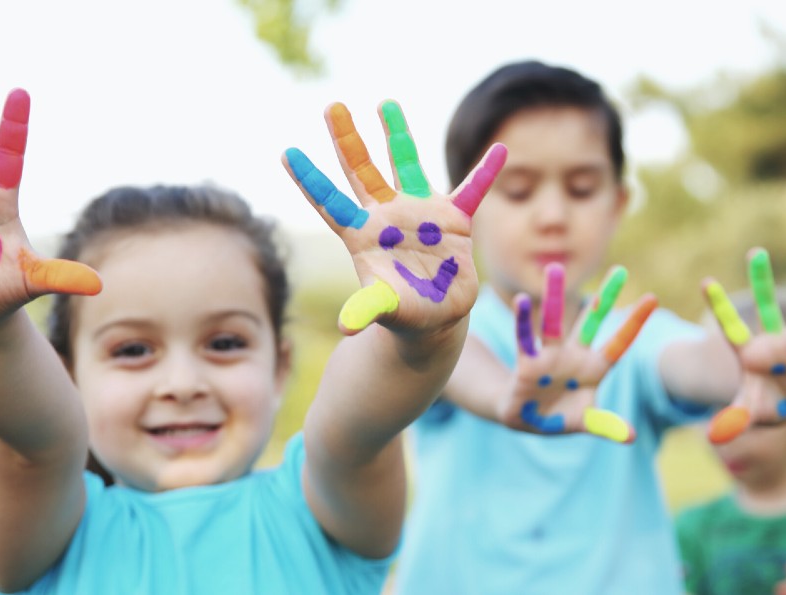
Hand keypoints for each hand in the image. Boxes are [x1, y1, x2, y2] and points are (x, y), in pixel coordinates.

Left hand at [282, 101, 504, 335]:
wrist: (435, 316)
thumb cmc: (404, 313)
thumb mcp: (386, 309)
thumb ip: (368, 309)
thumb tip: (346, 327)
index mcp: (364, 236)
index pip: (331, 203)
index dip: (310, 180)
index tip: (286, 153)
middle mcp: (387, 216)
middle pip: (361, 171)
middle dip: (346, 138)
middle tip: (331, 105)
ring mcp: (419, 213)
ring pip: (405, 164)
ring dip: (397, 134)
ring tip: (385, 103)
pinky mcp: (453, 220)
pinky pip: (472, 191)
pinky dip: (486, 173)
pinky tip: (500, 150)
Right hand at [498, 263, 655, 442]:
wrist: (526, 418)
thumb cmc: (560, 417)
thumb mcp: (585, 422)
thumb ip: (606, 426)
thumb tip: (632, 437)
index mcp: (594, 369)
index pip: (618, 343)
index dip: (633, 323)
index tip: (652, 298)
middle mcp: (575, 355)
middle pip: (592, 322)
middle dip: (605, 297)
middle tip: (620, 270)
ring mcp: (551, 356)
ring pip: (554, 322)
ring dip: (553, 297)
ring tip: (554, 268)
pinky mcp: (527, 362)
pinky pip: (525, 339)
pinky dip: (523, 322)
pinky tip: (522, 301)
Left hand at [703, 248, 785, 443]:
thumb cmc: (766, 405)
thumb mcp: (749, 413)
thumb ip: (733, 420)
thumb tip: (712, 437)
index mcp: (749, 352)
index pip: (730, 326)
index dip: (720, 306)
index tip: (705, 281)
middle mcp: (774, 341)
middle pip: (765, 307)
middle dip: (761, 282)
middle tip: (755, 252)